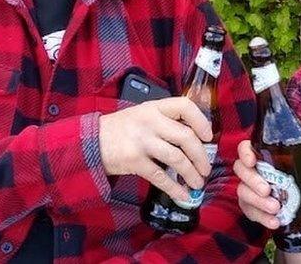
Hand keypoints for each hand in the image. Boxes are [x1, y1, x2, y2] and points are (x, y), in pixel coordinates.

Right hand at [98, 97, 212, 204]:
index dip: (201, 121)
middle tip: (206, 168)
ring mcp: (142, 141)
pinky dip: (174, 188)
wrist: (91, 141)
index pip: (185, 106)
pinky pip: (161, 177)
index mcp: (154, 108)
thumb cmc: (121, 129)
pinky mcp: (135, 161)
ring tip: (198, 183)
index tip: (208, 137)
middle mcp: (150, 122)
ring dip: (191, 173)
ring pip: (177, 158)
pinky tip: (183, 195)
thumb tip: (195, 138)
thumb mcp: (143, 115)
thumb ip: (165, 121)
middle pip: (186, 137)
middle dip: (201, 156)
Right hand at [233, 139, 300, 228]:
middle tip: (267, 190)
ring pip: (243, 192)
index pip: (246, 148)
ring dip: (258, 201)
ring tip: (275, 208)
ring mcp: (248, 190)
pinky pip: (250, 212)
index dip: (245, 153)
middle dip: (253, 180)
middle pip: (240, 169)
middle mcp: (252, 171)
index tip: (252, 161)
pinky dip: (262, 217)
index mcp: (264, 157)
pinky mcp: (249, 208)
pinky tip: (275, 221)